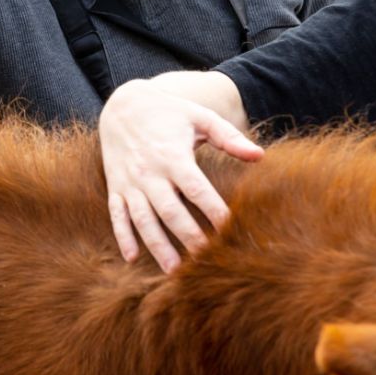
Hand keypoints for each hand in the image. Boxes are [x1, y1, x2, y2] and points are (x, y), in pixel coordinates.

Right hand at [99, 72, 262, 272]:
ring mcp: (129, 181)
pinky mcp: (115, 186)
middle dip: (188, 237)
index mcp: (172, 155)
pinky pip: (116, 214)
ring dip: (157, 245)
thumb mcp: (199, 116)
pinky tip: (131, 257)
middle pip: (170, 210)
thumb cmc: (169, 112)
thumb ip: (228, 136)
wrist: (122, 104)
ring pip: (142, 218)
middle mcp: (149, 171)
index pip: (196, 189)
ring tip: (174, 270)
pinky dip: (122, 236)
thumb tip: (260, 156)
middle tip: (207, 260)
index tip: (231, 230)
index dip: (214, 210)